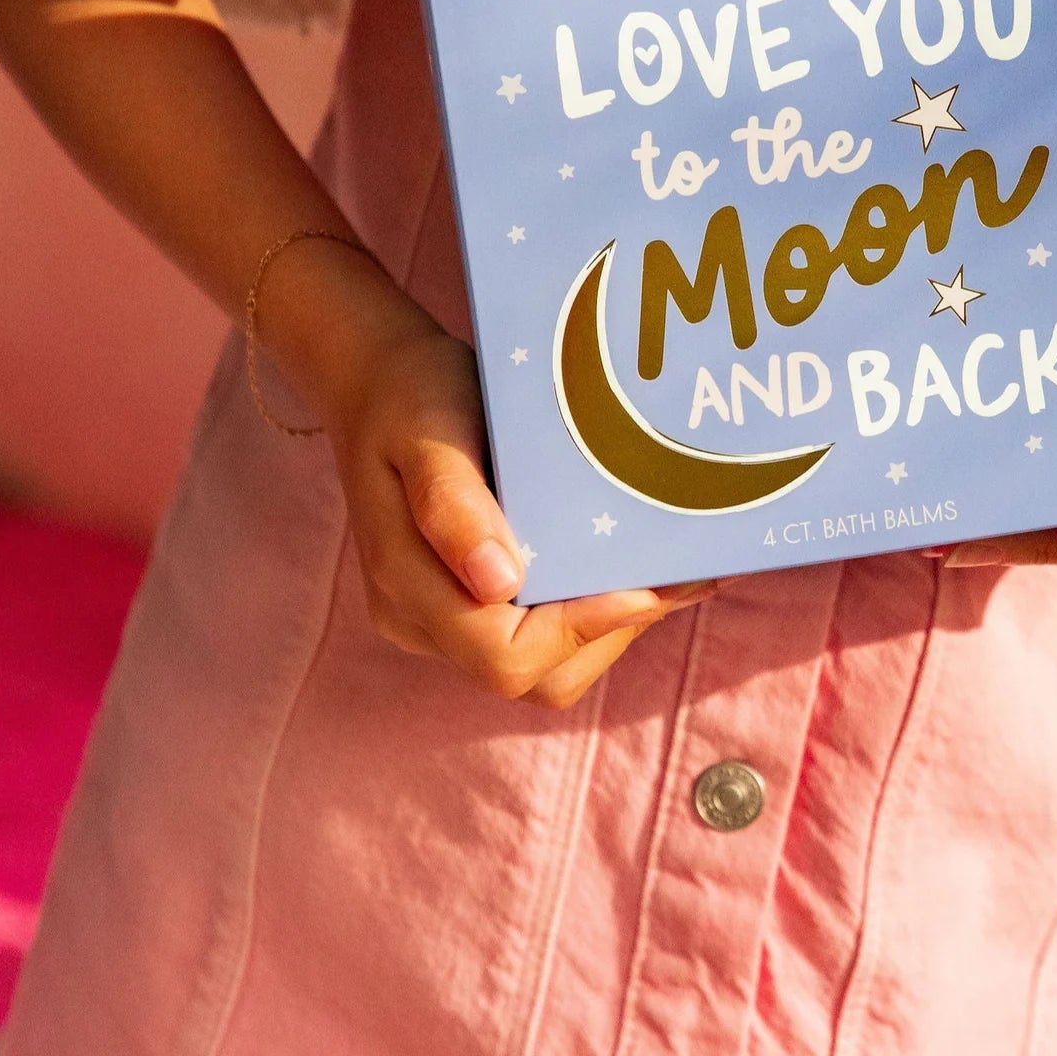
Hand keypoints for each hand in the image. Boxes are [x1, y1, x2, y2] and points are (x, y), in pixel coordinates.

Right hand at [320, 304, 715, 707]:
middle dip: (609, 633)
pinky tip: (640, 562)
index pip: (504, 656)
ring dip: (611, 626)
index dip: (580, 631)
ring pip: (545, 665)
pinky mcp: (470, 601)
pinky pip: (540, 630)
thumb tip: (497, 583)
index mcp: (407, 587)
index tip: (645, 587)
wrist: (378, 379)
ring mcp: (444, 618)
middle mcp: (423, 620)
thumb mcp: (429, 435)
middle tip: (678, 575)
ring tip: (675, 570)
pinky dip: (593, 606)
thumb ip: (453, 507)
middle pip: (533, 676)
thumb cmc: (408, 397)